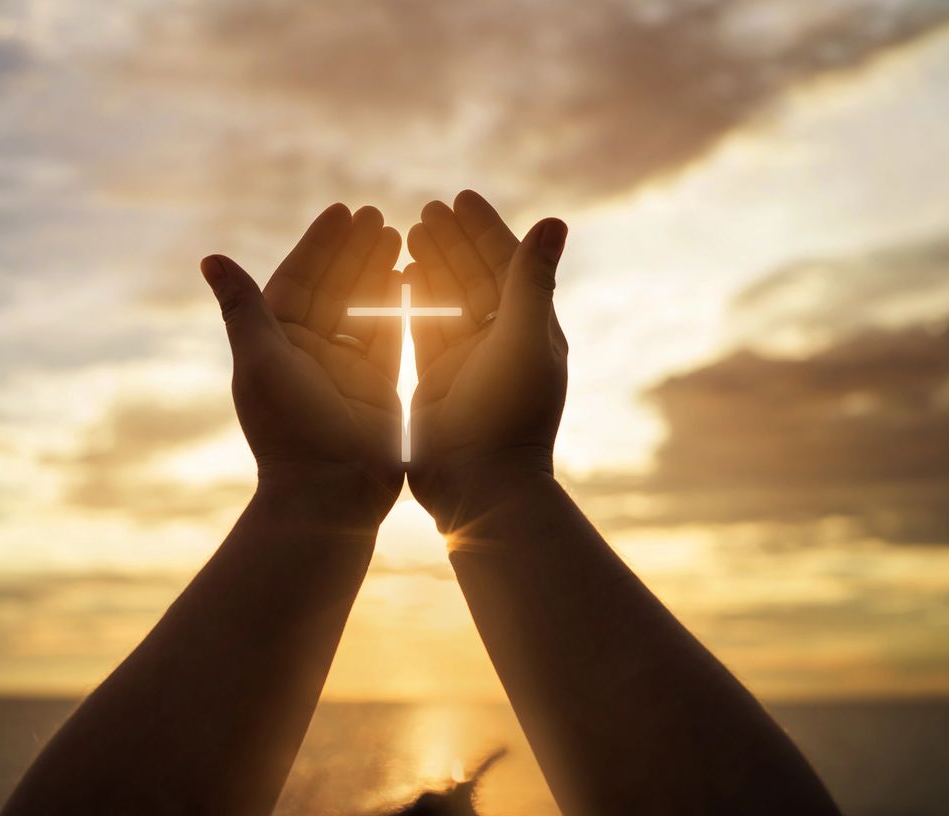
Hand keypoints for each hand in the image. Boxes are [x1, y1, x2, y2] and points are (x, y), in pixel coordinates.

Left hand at [202, 204, 403, 527]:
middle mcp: (309, 352)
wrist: (329, 493)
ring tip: (398, 233)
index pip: (299, 279)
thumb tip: (210, 258)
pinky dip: (399, 305)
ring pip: (362, 306)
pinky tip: (412, 275)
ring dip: (377, 270)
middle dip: (353, 250)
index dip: (320, 245)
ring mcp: (345, 368)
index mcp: (275, 342)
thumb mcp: (261, 360)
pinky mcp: (377, 386)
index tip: (342, 211)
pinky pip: (389, 335)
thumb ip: (243, 307)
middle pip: (333, 287)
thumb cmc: (289, 428)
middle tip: (377, 215)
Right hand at [405, 190, 568, 530]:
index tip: (459, 198)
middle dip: (452, 242)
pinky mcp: (436, 382)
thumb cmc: (509, 415)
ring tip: (406, 233)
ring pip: (446, 300)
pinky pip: (423, 330)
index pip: (506, 265)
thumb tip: (555, 221)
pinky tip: (393, 277)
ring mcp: (467, 363)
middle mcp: (501, 342)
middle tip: (426, 210)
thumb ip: (531, 280)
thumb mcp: (523, 340)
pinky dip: (411, 302)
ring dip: (429, 265)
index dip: (484, 229)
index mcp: (531, 329)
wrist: (480, 486)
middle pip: (474, 277)